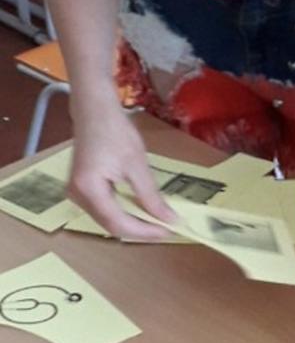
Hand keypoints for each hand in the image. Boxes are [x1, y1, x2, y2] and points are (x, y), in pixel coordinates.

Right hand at [68, 94, 174, 239]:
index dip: (144, 232)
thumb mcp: (137, 164)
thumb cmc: (115, 131)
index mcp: (88, 190)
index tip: (168, 232)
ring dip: (132, 221)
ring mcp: (77, 193)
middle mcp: (77, 197)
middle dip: (140, 229)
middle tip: (166, 228)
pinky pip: (104, 208)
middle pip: (111, 225)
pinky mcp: (82, 188)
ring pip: (107, 219)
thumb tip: (168, 218)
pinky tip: (141, 209)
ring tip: (157, 221)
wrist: (95, 110)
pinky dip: (123, 211)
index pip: (118, 224)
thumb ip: (150, 195)